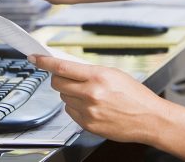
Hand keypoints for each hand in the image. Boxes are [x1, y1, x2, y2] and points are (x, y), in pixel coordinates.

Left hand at [30, 54, 165, 143]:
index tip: (34, 58)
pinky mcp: (88, 125)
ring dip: (69, 93)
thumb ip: (90, 71)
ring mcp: (89, 111)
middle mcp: (91, 94)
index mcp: (98, 77)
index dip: (44, 62)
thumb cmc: (136, 96)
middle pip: (58, 83)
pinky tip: (90, 105)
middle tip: (65, 77)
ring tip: (87, 94)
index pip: (62, 67)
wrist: (150, 119)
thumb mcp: (114, 74)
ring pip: (63, 98)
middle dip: (57, 78)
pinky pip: (71, 112)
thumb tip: (69, 68)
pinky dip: (75, 107)